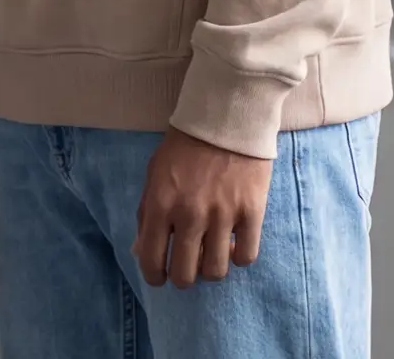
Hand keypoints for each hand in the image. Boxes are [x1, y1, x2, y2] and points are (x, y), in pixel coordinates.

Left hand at [134, 128, 272, 286]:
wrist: (226, 117)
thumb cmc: (184, 145)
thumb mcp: (154, 174)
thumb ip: (146, 213)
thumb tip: (141, 250)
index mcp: (160, 205)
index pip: (151, 260)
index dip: (154, 276)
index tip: (160, 277)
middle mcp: (189, 214)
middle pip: (185, 274)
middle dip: (183, 278)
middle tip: (188, 268)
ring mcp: (222, 215)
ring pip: (216, 271)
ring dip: (212, 269)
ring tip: (211, 255)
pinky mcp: (252, 212)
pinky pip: (247, 256)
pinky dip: (239, 257)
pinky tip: (234, 245)